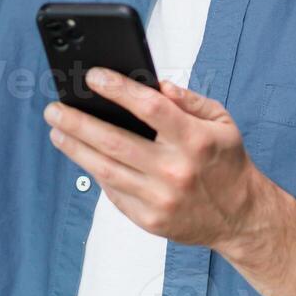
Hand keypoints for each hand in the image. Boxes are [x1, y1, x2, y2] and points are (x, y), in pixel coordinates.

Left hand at [44, 70, 263, 249]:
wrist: (241, 218)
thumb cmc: (226, 162)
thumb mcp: (220, 121)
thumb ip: (188, 99)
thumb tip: (154, 84)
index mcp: (195, 140)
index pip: (149, 107)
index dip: (117, 89)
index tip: (92, 76)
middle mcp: (175, 170)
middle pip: (113, 141)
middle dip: (76, 122)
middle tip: (54, 108)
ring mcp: (160, 198)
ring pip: (104, 169)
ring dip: (74, 148)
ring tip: (57, 130)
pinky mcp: (149, 219)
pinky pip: (113, 192)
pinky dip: (94, 172)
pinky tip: (82, 156)